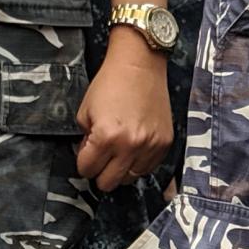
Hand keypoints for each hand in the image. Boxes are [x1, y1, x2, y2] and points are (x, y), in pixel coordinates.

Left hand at [76, 33, 173, 190]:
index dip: (84, 161)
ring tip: (119, 152)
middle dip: (100, 171)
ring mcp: (150, 146)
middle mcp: (130, 145)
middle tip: (101, 157)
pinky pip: (148, 168)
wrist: (139, 65)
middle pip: (108, 182)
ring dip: (121, 169)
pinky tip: (133, 148)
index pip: (87, 170)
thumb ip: (85, 140)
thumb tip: (90, 157)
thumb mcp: (85, 112)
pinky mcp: (165, 143)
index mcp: (106, 137)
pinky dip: (138, 163)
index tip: (87, 153)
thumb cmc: (109, 84)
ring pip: (129, 179)